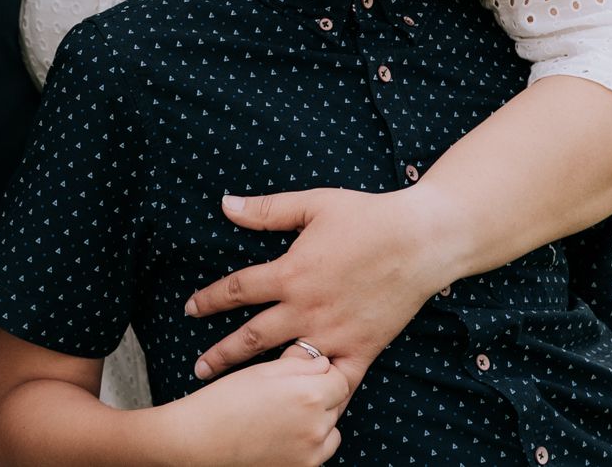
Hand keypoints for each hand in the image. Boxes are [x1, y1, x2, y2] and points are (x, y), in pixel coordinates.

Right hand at [160, 341, 347, 466]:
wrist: (199, 440)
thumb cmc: (225, 401)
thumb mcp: (262, 371)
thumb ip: (299, 365)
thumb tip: (323, 364)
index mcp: (308, 395)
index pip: (340, 380)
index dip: (324, 374)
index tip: (309, 374)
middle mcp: (317, 426)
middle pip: (337, 404)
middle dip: (321, 396)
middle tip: (291, 394)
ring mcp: (311, 453)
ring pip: (331, 431)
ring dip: (319, 422)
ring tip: (287, 416)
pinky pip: (320, 452)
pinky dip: (309, 444)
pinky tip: (283, 435)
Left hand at [186, 187, 452, 393]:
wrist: (421, 240)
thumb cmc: (367, 217)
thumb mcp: (313, 204)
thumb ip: (267, 210)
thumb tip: (225, 204)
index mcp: (291, 273)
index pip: (237, 290)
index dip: (209, 299)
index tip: (190, 308)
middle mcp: (308, 308)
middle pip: (252, 336)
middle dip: (221, 353)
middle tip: (198, 368)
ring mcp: (335, 332)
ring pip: (287, 363)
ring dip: (258, 377)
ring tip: (236, 393)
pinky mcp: (362, 348)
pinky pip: (336, 380)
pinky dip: (318, 395)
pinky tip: (301, 407)